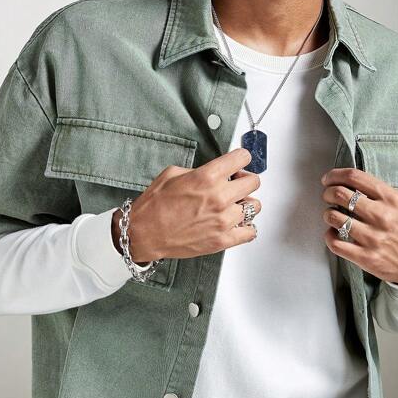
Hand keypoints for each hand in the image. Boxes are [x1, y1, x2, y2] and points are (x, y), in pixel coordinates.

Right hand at [112, 147, 261, 261]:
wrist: (143, 234)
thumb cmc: (154, 206)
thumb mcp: (173, 174)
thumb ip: (200, 171)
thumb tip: (216, 172)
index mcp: (207, 177)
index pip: (243, 158)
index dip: (241, 159)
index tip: (238, 162)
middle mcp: (219, 198)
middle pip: (254, 182)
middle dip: (244, 179)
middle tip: (235, 184)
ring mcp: (223, 220)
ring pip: (255, 206)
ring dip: (245, 203)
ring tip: (232, 205)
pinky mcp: (222, 240)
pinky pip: (250, 231)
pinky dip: (246, 226)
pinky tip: (235, 223)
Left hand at [320, 167, 397, 284]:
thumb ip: (377, 193)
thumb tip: (347, 183)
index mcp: (391, 199)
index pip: (355, 177)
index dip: (335, 175)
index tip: (328, 179)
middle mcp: (382, 216)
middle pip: (340, 194)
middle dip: (328, 193)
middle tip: (327, 196)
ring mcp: (373, 238)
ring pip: (334, 217)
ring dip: (328, 214)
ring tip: (332, 215)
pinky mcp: (366, 257)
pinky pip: (335, 243)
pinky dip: (329, 236)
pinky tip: (334, 233)